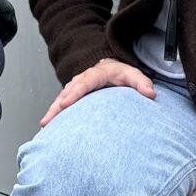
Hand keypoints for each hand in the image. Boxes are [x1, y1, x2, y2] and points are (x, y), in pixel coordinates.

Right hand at [38, 58, 155, 125]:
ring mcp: (74, 88)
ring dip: (52, 112)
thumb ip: (142, 83)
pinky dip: (54, 115)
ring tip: (44, 126)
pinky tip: (48, 128)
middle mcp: (80, 80)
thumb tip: (151, 94)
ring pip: (60, 100)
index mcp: (94, 75)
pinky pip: (61, 105)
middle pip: (66, 93)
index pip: (82, 84)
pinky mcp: (72, 96)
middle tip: (47, 121)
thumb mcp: (133, 74)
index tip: (65, 104)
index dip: (73, 94)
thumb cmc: (120, 73)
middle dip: (56, 107)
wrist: (109, 68)